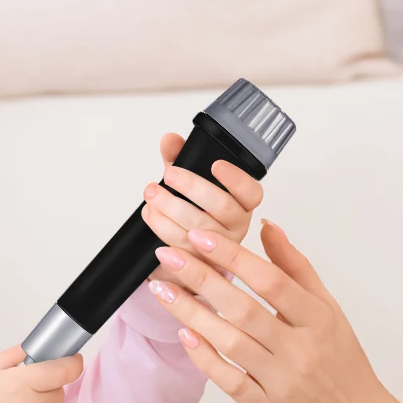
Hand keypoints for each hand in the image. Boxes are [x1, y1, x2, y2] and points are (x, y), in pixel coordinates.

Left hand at [139, 132, 263, 255]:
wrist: (179, 239)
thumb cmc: (191, 205)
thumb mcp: (187, 177)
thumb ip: (180, 156)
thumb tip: (170, 140)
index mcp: (242, 202)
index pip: (251, 192)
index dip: (236, 179)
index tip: (216, 164)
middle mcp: (236, 225)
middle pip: (222, 207)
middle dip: (192, 188)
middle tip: (169, 174)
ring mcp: (219, 246)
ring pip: (198, 227)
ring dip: (170, 207)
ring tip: (151, 193)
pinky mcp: (199, 261)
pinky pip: (181, 244)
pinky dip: (161, 225)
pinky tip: (150, 213)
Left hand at [146, 218, 399, 402]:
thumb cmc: (342, 364)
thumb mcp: (329, 310)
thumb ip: (296, 268)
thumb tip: (267, 228)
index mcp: (318, 320)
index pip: (271, 281)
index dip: (234, 257)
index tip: (201, 236)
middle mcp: (300, 350)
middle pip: (244, 309)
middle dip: (201, 278)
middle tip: (167, 256)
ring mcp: (282, 383)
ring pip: (231, 343)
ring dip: (192, 313)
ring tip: (162, 290)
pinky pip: (229, 381)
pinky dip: (205, 357)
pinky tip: (184, 334)